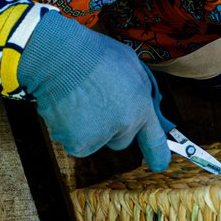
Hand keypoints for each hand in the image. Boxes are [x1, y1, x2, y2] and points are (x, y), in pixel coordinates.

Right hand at [19, 11, 171, 170]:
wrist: (61, 58)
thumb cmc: (93, 54)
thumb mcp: (130, 64)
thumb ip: (138, 88)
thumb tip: (140, 99)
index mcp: (141, 106)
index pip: (154, 138)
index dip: (158, 154)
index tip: (160, 165)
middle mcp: (124, 126)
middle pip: (120, 140)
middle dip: (111, 128)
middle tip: (95, 103)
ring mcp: (101, 137)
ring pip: (95, 141)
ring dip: (87, 127)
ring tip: (78, 99)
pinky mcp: (78, 144)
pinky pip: (73, 141)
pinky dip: (68, 129)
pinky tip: (66, 107)